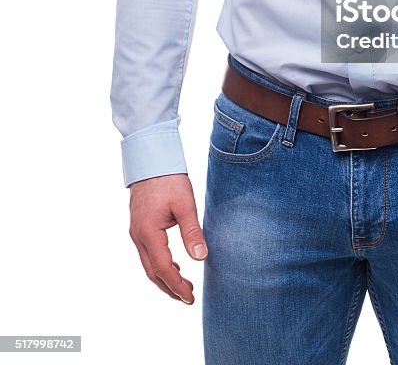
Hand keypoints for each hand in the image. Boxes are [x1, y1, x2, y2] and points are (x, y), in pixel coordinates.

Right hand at [128, 173, 207, 303]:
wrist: (150, 159)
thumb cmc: (169, 178)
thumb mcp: (185, 204)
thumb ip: (192, 232)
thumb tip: (201, 258)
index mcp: (148, 232)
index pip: (164, 268)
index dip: (177, 285)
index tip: (190, 297)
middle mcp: (138, 236)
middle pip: (152, 272)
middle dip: (169, 288)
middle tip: (187, 298)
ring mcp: (136, 231)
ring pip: (148, 264)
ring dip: (164, 278)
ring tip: (183, 285)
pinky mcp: (139, 226)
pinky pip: (147, 253)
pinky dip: (159, 265)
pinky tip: (174, 264)